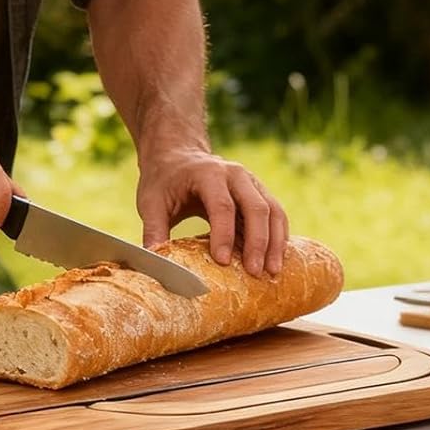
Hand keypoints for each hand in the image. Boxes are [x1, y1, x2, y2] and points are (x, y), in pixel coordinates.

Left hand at [136, 144, 288, 275]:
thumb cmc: (164, 181)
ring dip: (275, 242)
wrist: (178, 156)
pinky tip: (276, 259)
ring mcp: (251, 182)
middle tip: (255, 272)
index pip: (222, 206)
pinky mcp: (259, 193)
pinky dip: (279, 237)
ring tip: (273, 271)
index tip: (222, 261)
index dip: (224, 235)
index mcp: (208, 174)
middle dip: (258, 242)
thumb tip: (153, 261)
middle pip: (256, 208)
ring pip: (273, 211)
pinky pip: (276, 214)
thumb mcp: (150, 202)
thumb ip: (153, 230)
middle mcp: (236, 175)